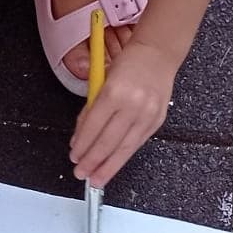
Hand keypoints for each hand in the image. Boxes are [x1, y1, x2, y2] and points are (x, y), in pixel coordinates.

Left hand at [69, 39, 177, 188]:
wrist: (158, 53)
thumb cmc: (128, 65)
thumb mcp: (102, 82)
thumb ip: (90, 111)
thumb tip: (79, 141)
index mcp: (114, 92)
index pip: (93, 127)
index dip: (82, 146)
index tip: (74, 157)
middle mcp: (133, 104)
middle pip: (108, 141)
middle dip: (92, 161)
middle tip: (81, 173)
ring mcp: (147, 113)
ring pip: (124, 148)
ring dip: (108, 167)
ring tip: (96, 179)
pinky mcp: (157, 120)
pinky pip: (136, 144)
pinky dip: (123, 156)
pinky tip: (113, 165)